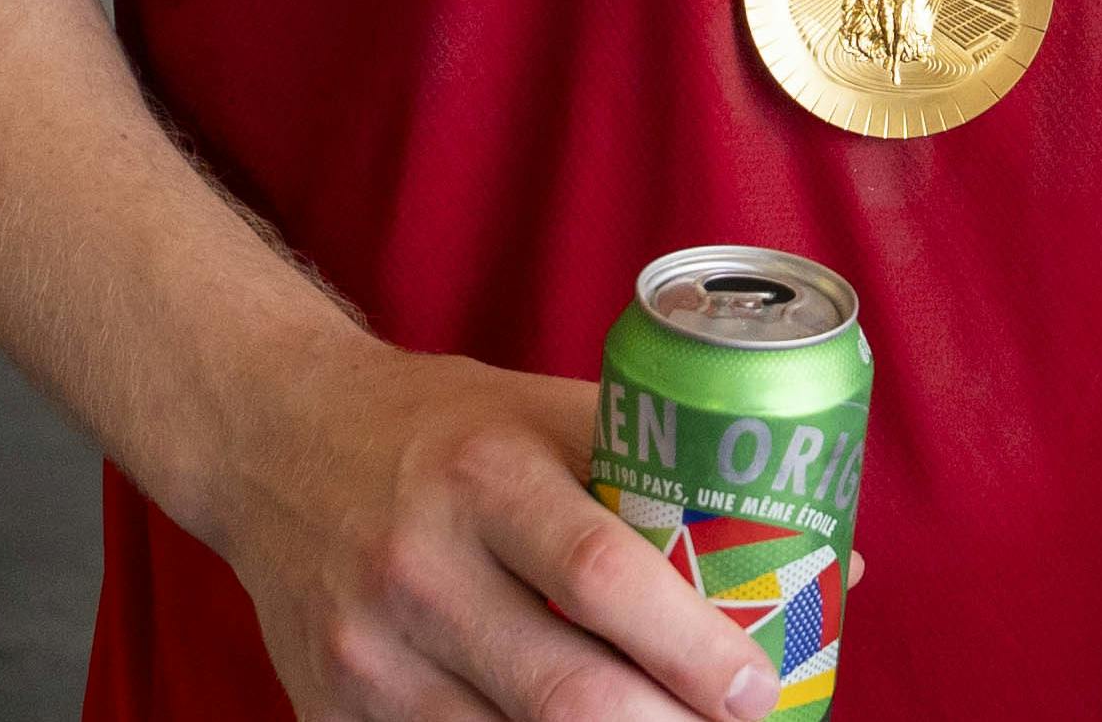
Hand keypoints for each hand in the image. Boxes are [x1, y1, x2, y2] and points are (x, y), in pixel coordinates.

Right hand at [179, 337, 770, 721]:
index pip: (602, 572)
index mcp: (483, 472)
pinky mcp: (331, 711)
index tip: (760, 688)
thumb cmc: (439, 426)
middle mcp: (417, 564)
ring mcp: (366, 651)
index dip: (690, 644)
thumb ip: (671, 475)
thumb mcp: (540, 410)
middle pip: (566, 690)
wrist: (267, 436)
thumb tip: (833, 563)